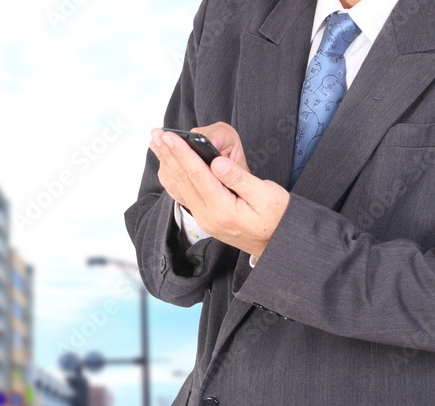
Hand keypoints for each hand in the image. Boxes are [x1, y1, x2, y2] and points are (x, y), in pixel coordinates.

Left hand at [148, 126, 288, 257]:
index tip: (169, 136)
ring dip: (168, 164)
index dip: (183, 153)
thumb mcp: (267, 194)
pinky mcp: (205, 218)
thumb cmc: (278, 217)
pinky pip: (185, 195)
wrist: (278, 243)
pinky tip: (169, 164)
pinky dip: (175, 176)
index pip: (198, 175)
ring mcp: (205, 219)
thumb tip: (217, 162)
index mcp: (223, 209)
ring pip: (181, 187)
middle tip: (156, 134)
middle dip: (169, 154)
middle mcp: (208, 216)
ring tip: (157, 145)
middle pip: (184, 180)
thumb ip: (239, 178)